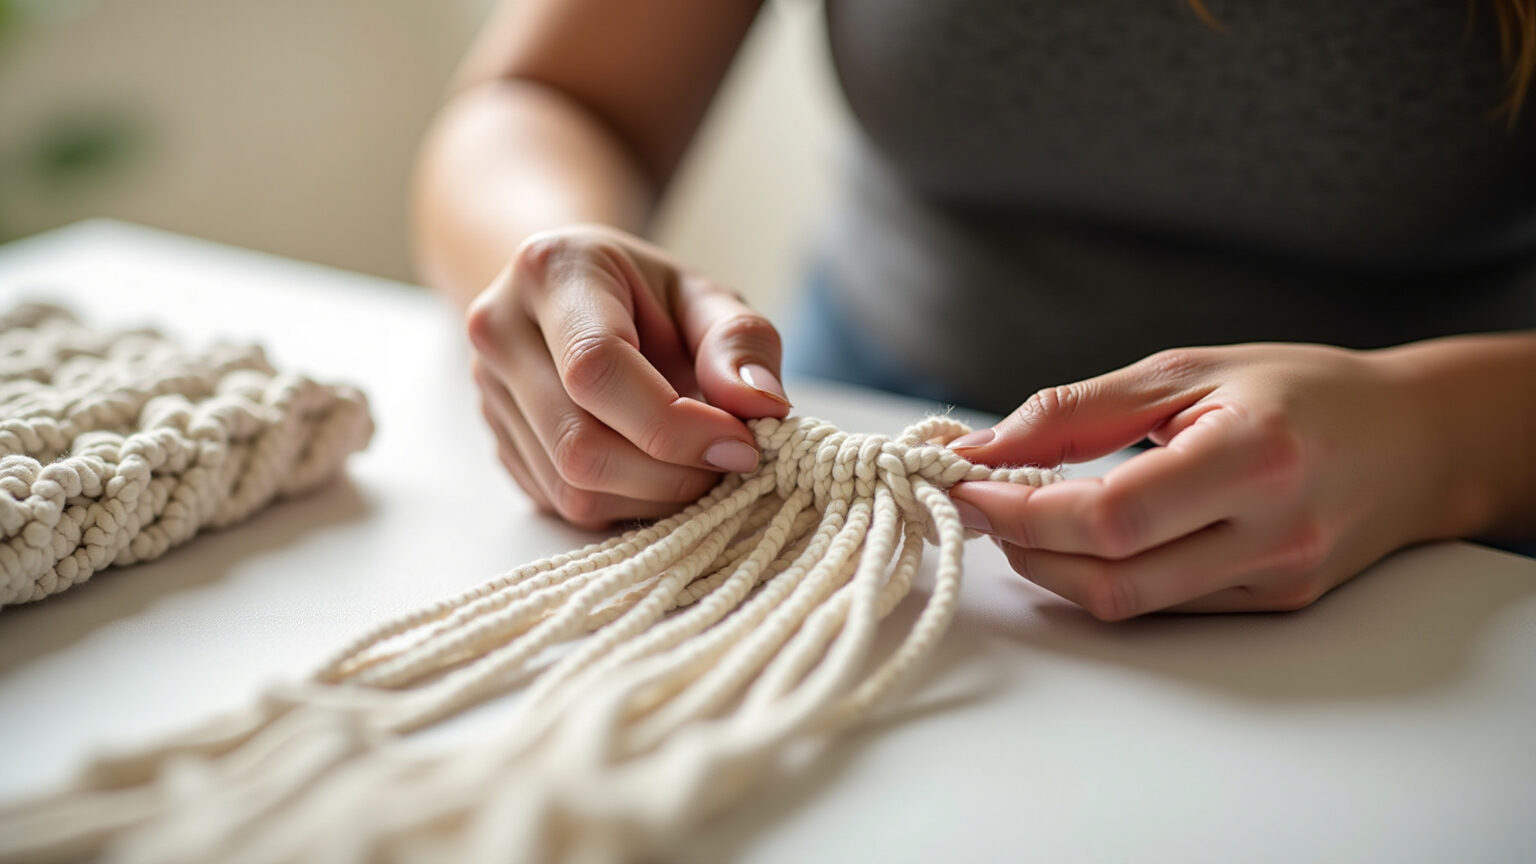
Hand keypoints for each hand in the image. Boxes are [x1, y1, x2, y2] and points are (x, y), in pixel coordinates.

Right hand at [465, 224, 789, 528]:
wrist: (576, 299)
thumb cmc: (647, 297)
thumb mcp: (705, 297)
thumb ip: (740, 342)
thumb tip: (761, 406)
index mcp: (552, 271)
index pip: (597, 368)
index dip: (674, 424)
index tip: (741, 444)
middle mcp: (501, 331)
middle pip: (580, 444)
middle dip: (671, 474)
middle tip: (729, 462)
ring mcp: (489, 394)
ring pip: (572, 488)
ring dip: (654, 496)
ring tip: (697, 464)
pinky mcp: (499, 445)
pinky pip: (564, 504)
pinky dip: (626, 502)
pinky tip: (655, 468)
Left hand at [947, 344, 1456, 619]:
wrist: (1418, 440)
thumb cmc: (1302, 389)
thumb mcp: (1187, 371)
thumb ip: (1079, 412)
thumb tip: (982, 448)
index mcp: (1253, 457)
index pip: (1113, 515)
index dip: (1024, 511)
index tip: (968, 487)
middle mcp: (1273, 533)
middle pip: (1114, 578)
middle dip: (1026, 548)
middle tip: (983, 506)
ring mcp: (1277, 581)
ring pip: (1133, 605)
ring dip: (1057, 570)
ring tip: (1025, 520)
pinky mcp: (1276, 606)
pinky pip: (1168, 608)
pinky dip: (1108, 579)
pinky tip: (1084, 541)